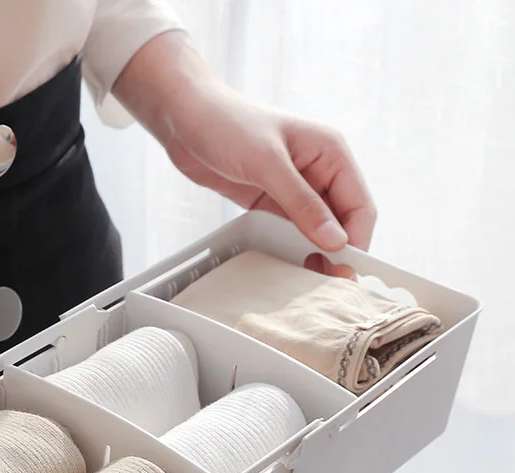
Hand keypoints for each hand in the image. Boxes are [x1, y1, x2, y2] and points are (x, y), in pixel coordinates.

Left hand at [114, 32, 375, 276]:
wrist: (183, 118)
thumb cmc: (226, 124)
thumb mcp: (267, 164)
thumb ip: (302, 204)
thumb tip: (335, 240)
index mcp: (331, 153)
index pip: (359, 206)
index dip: (356, 242)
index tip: (343, 271)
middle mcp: (318, 171)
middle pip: (341, 222)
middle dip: (337, 253)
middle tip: (325, 285)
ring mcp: (294, 187)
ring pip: (316, 230)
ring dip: (314, 254)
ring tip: (306, 282)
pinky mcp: (270, 200)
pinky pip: (289, 230)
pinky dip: (291, 248)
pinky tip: (287, 267)